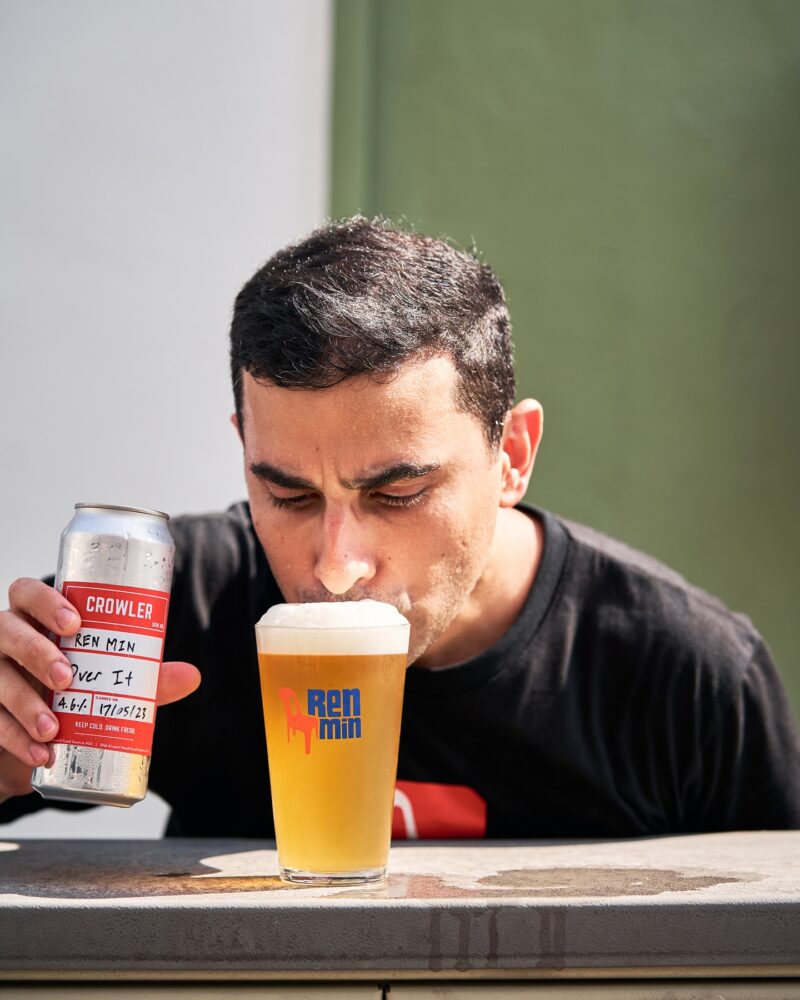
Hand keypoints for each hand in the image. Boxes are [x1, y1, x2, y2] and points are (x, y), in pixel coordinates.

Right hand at [0, 577, 200, 802]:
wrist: (38, 740)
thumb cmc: (75, 691)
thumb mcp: (110, 681)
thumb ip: (145, 679)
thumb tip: (192, 676)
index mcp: (36, 619)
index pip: (27, 592)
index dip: (46, 601)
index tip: (74, 623)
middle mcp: (6, 639)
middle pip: (7, 630)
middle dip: (36, 653)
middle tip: (67, 678)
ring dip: (24, 704)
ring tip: (53, 728)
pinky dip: (15, 739)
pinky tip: (41, 754)